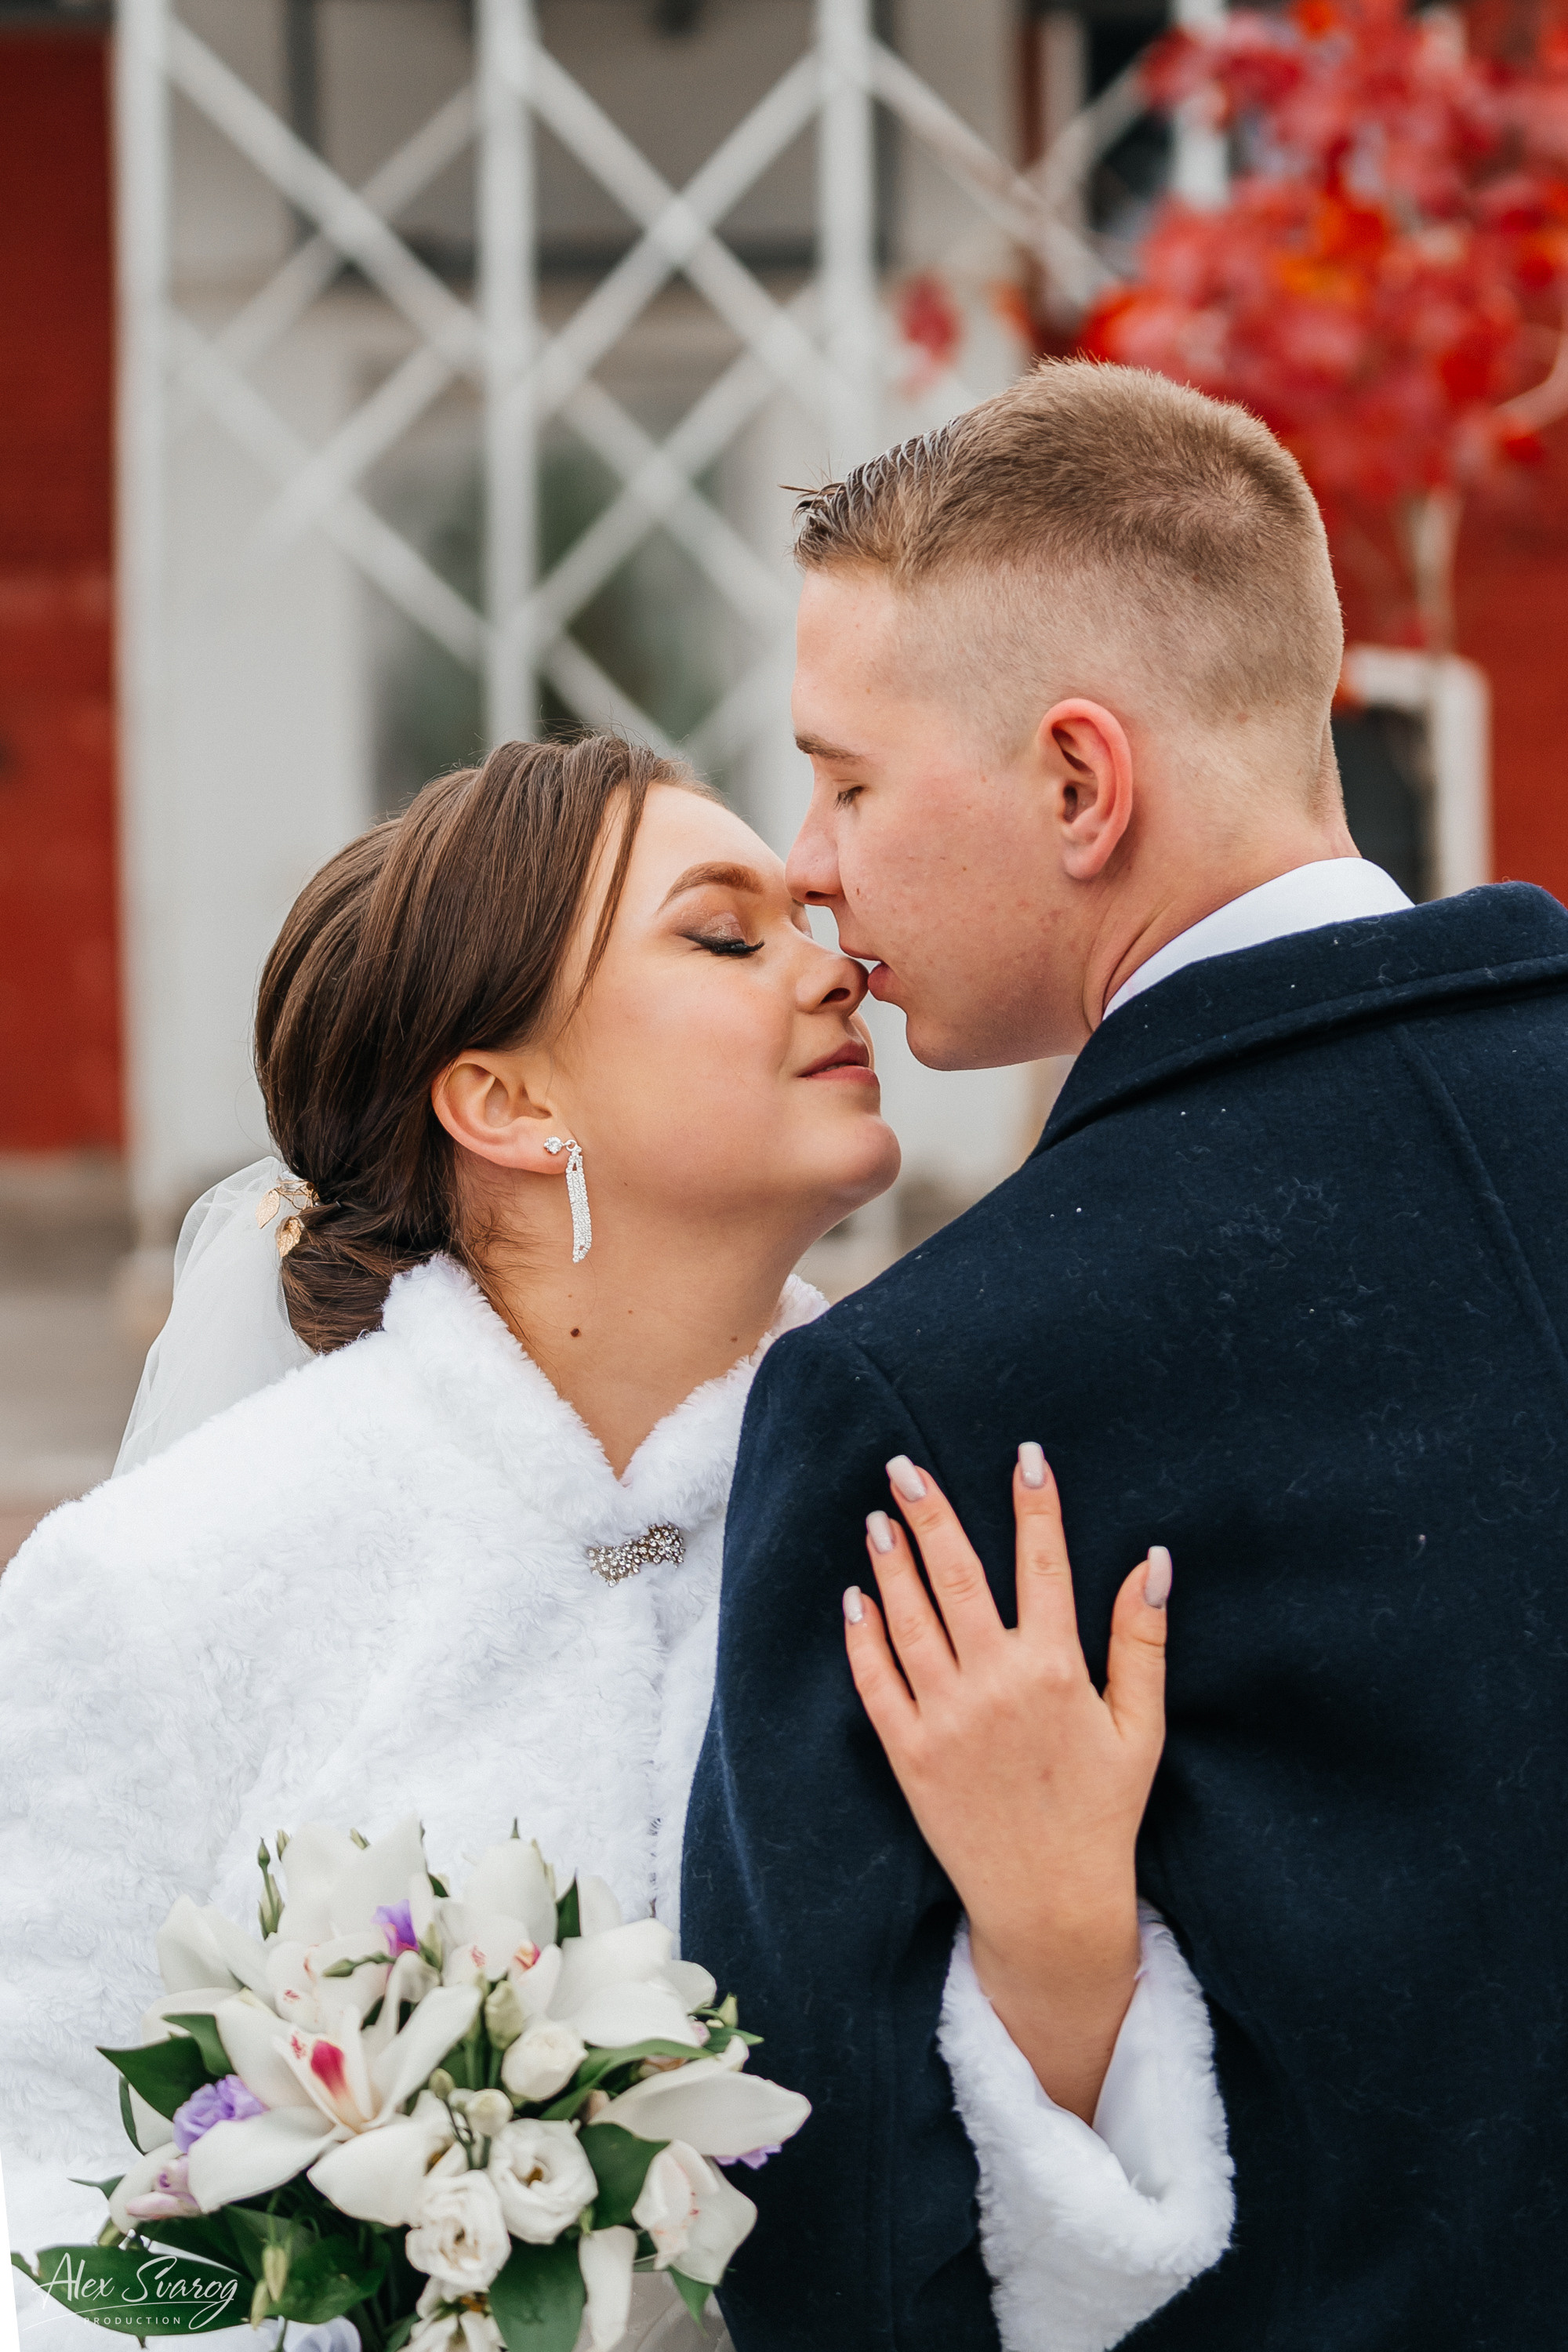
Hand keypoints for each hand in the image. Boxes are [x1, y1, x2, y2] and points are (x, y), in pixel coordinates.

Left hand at [842, 1444, 1171, 2122]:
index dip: (1034, 1506)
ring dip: (890, 1562)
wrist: (1050, 1904)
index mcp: (1057, 1671)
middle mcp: (996, 1684)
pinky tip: (854, 1598)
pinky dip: (863, 1636)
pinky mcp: (909, 1753)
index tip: (1024, 1457)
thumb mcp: (1140, 1727)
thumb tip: (1154, 1559)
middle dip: (930, 1512)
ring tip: (876, 1517)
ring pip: (909, 1619)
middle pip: (958, 1575)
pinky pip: (876, 1681)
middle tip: (903, 1465)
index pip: (1044, 1565)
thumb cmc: (1102, 1812)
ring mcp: (946, 1718)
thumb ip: (1142, 1641)